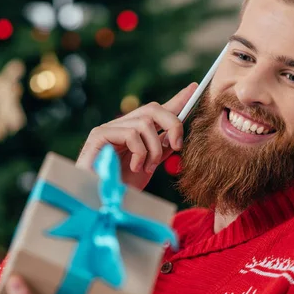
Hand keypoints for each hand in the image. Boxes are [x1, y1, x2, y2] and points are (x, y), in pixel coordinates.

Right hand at [76, 83, 197, 190]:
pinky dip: (140, 153)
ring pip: (145, 122)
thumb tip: (176, 134)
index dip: (176, 100)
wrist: (99, 205)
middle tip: (177, 147)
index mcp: (132, 133)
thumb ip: (160, 149)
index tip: (194, 88)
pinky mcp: (98, 135)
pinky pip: (131, 133)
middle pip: (153, 108)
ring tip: (146, 168)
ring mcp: (108, 129)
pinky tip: (135, 167)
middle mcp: (120, 126)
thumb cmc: (120, 189)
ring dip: (154, 149)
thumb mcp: (148, 166)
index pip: (156, 111)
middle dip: (172, 124)